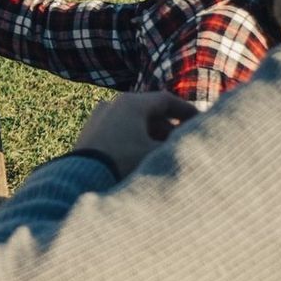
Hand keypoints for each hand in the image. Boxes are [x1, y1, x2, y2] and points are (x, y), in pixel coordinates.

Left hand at [74, 91, 202, 178]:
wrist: (79, 180)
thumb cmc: (122, 163)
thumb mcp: (155, 154)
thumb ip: (176, 148)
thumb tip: (194, 148)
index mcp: (130, 103)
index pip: (165, 100)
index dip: (186, 111)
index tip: (201, 121)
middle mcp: (112, 104)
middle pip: (149, 113)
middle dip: (169, 129)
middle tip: (184, 143)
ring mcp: (98, 118)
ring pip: (133, 124)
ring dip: (152, 137)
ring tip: (165, 156)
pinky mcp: (89, 134)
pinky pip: (119, 133)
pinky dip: (135, 142)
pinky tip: (143, 161)